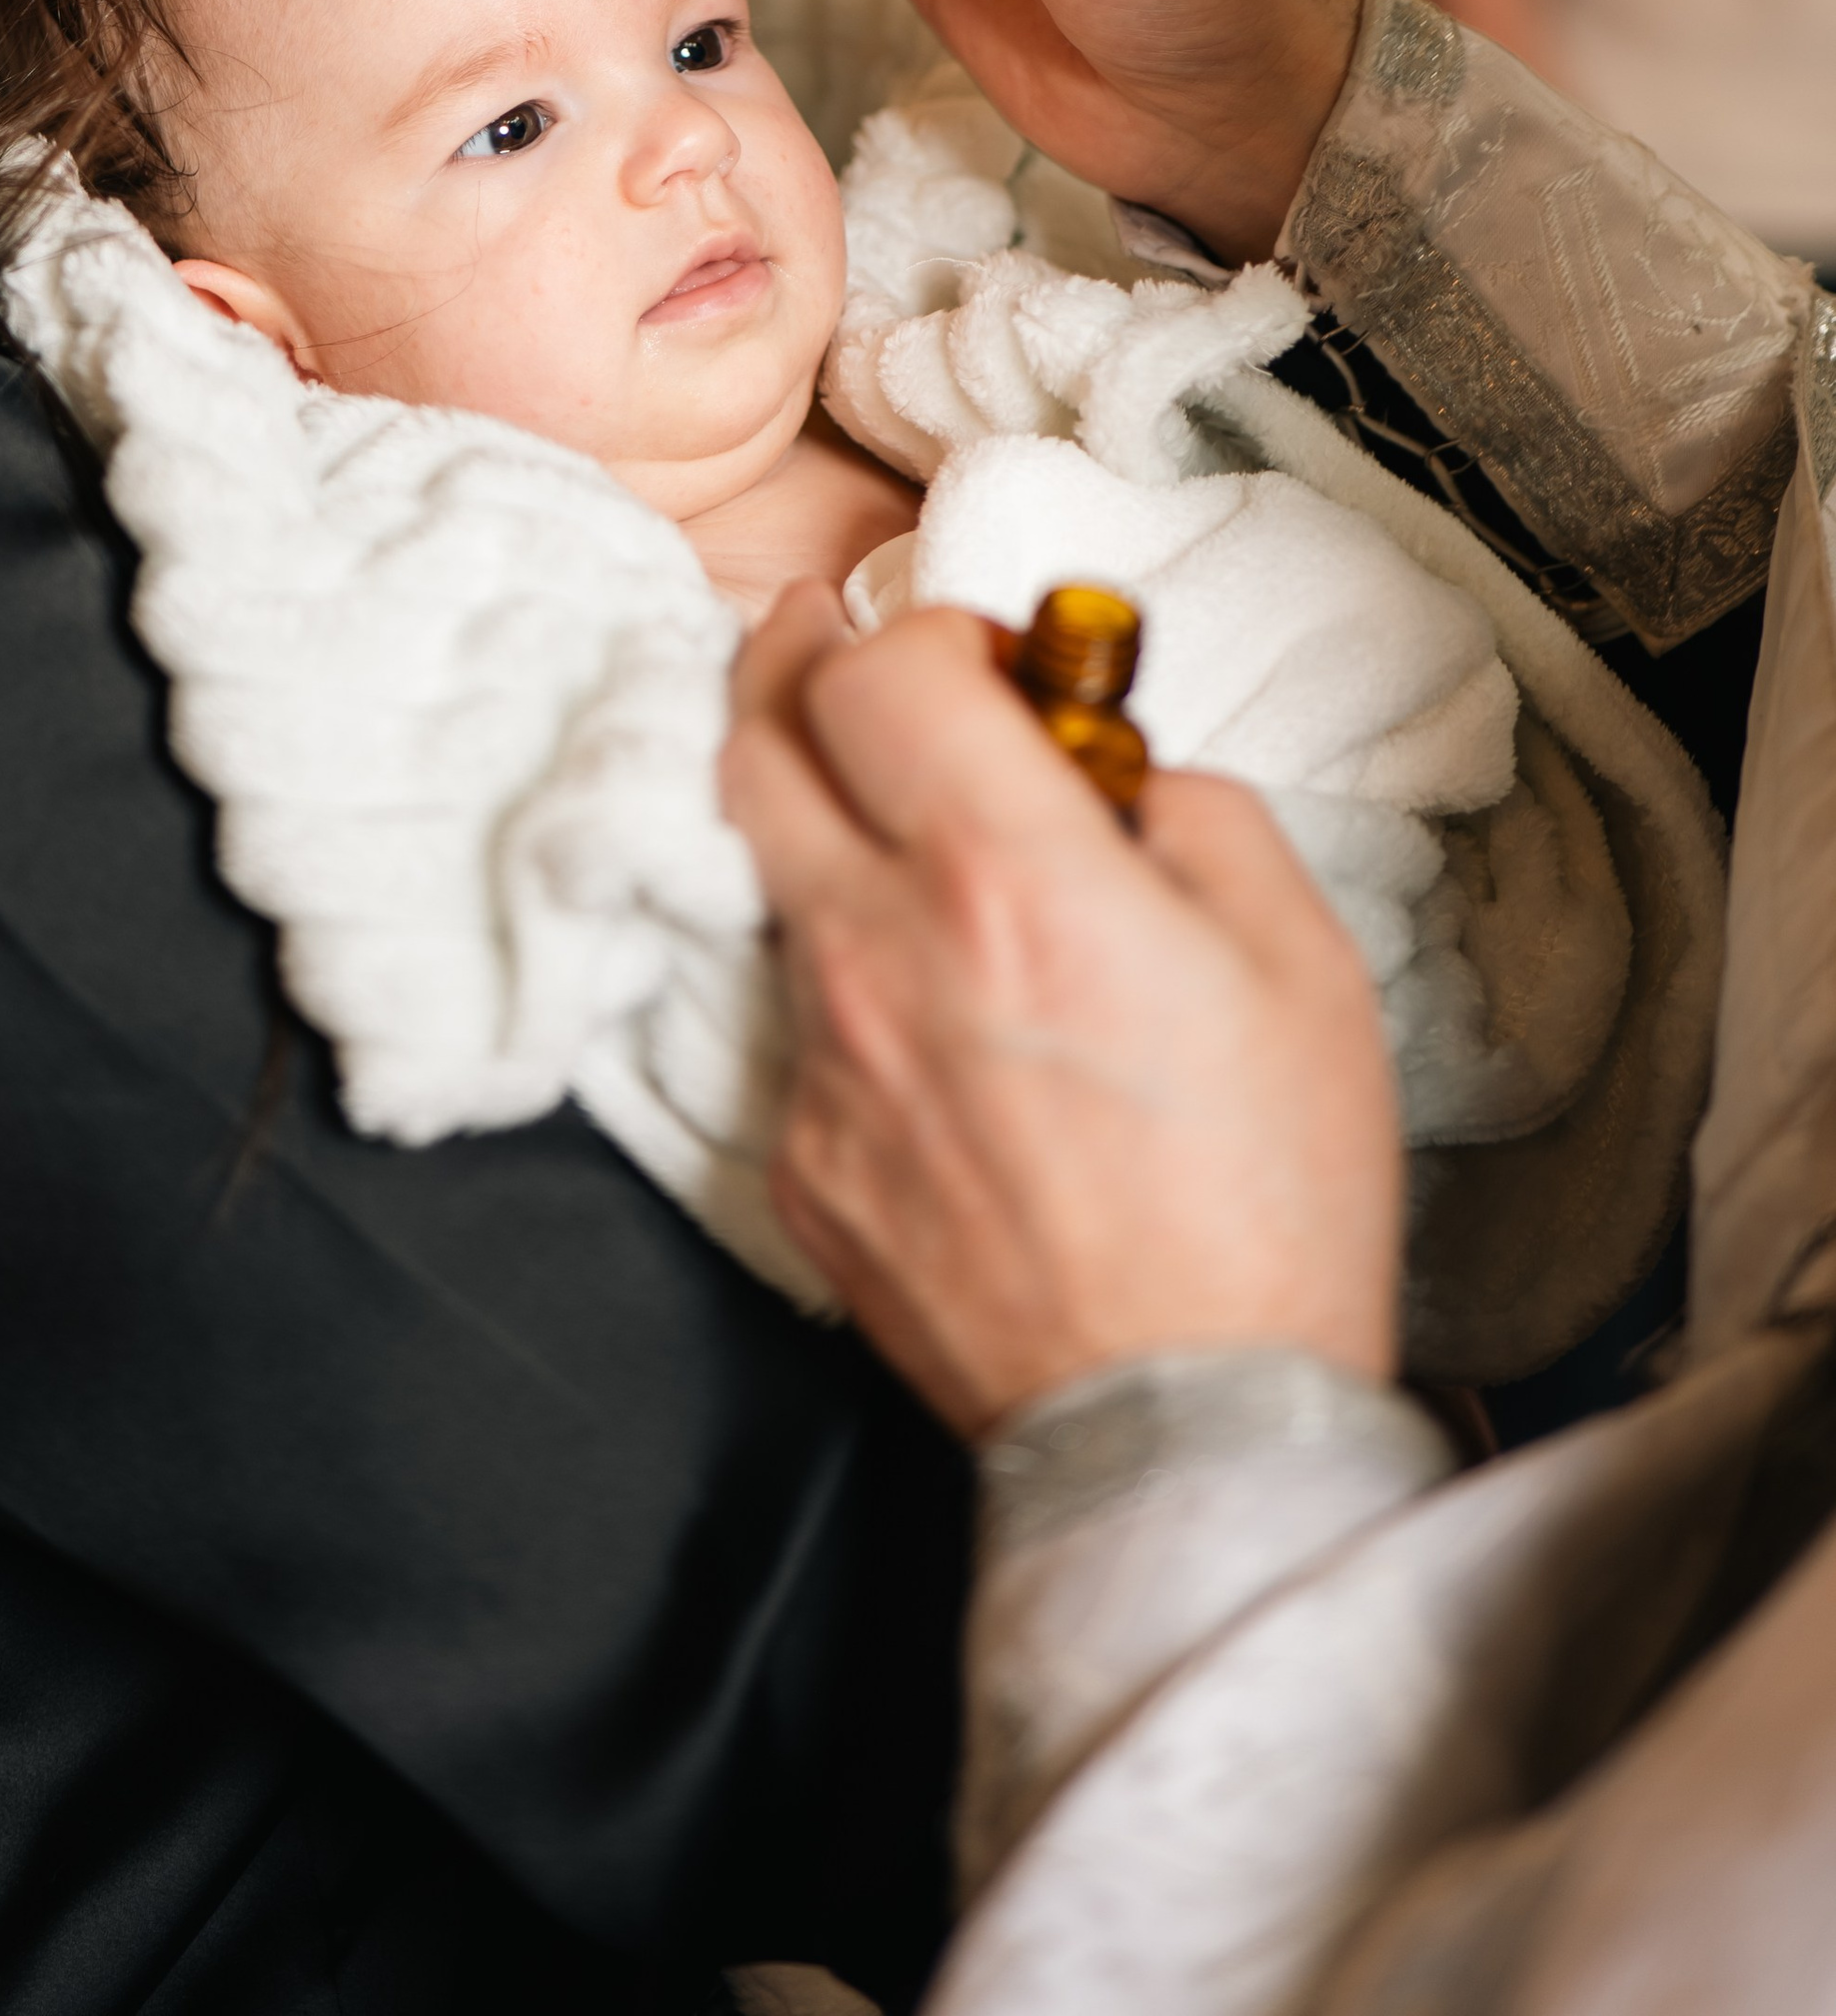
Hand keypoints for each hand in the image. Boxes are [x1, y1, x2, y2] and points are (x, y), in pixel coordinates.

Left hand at [722, 590, 1401, 1439]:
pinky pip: (798, 1020)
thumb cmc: (1268, 1198)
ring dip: (817, 821)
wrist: (1187, 1422)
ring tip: (894, 823)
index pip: (875, 668)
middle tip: (822, 638)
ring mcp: (822, 1060)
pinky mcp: (799, 1157)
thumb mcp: (1299, 956)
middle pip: (752, 739)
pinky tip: (930, 1010)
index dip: (922, 630)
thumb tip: (1118, 771)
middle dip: (786, 660)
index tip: (978, 659)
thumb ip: (1193, 811)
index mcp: (1005, 877)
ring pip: (765, 877)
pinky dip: (848, 978)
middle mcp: (880, 950)